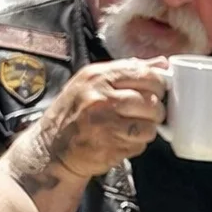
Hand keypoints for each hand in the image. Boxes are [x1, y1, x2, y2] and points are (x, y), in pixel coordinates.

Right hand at [33, 59, 167, 180]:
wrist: (50, 148)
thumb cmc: (74, 113)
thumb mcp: (93, 82)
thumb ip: (128, 71)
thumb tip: (161, 63)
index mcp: (98, 76)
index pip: (144, 73)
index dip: (159, 83)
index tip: (158, 91)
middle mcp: (100, 97)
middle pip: (151, 101)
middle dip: (156, 110)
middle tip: (147, 114)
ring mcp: (105, 124)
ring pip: (150, 126)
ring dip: (147, 130)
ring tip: (132, 128)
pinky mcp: (110, 147)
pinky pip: (140, 145)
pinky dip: (136, 145)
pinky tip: (121, 141)